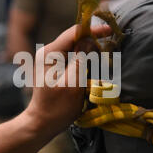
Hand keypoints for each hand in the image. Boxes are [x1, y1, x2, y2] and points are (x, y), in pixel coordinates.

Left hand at [23, 24, 111, 140]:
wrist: (42, 122)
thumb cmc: (57, 107)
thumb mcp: (72, 84)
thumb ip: (80, 60)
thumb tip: (89, 41)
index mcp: (49, 54)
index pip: (73, 33)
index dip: (92, 30)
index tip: (109, 30)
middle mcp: (48, 52)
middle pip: (74, 38)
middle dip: (92, 40)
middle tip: (110, 45)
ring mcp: (50, 59)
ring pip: (74, 47)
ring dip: (89, 49)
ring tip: (104, 54)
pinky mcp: (55, 67)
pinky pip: (72, 56)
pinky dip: (84, 58)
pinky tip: (93, 63)